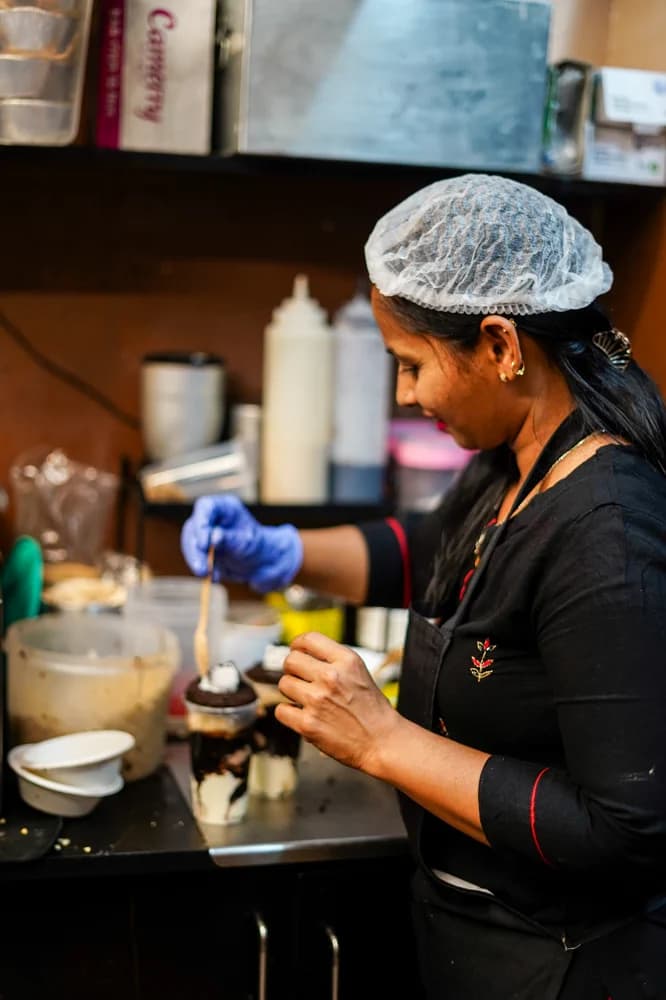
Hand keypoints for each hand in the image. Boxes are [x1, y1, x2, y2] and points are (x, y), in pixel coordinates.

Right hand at [180, 495, 302, 592]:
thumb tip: (213, 537)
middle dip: (195, 550)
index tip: (203, 544)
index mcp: (224, 507)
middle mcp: (211, 518)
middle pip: (193, 528)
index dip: (200, 522)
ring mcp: (204, 534)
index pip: (205, 507)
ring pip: (191, 545)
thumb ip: (229, 539)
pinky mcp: (202, 550)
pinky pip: (195, 558)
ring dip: (196, 561)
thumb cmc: (258, 546)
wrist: (262, 563)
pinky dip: (202, 568)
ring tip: (206, 575)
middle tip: (201, 568)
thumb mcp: (246, 542)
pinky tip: (215, 577)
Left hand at [275, 632, 399, 773]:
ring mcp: (318, 700)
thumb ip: (333, 660)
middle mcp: (331, 677)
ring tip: (306, 699)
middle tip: (300, 679)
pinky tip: (302, 715)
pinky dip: (289, 713)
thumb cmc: (372, 709)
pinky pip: (281, 710)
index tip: (296, 651)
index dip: (298, 645)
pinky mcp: (308, 724)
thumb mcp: (359, 672)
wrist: (382, 741)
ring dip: (291, 692)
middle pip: (291, 660)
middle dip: (293, 669)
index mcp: (346, 660)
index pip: (309, 639)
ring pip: (284, 684)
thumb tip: (303, 652)